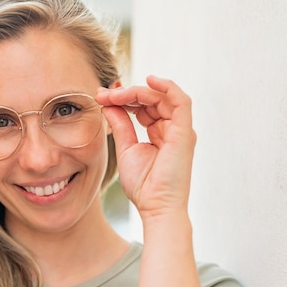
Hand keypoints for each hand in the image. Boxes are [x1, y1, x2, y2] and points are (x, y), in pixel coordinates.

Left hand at [96, 76, 195, 219]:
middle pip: (152, 99)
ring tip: (115, 94)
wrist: (155, 206)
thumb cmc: (143, 185)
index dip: (124, 98)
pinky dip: (167, 87)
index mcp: (161, 132)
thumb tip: (108, 104)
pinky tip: (148, 80)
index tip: (101, 97)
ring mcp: (181, 129)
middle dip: (126, 93)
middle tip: (104, 94)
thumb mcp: (126, 148)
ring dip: (137, 91)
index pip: (144, 106)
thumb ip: (120, 125)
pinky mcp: (185, 132)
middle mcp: (173, 128)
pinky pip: (181, 100)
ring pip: (163, 96)